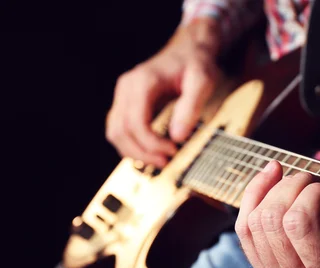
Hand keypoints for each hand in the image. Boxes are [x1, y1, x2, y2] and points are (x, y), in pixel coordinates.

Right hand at [106, 19, 220, 166]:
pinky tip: (152, 151)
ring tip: (160, 160)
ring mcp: (123, 96)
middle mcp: (127, 88)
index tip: (173, 150)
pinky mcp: (126, 103)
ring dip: (134, 152)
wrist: (189, 51)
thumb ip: (191, 107)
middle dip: (142, 152)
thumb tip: (177, 136)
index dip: (151, 143)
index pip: (135, 122)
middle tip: (167, 161)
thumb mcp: (203, 81)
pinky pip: (119, 129)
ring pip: (115, 133)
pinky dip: (132, 145)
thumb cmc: (196, 64)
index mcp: (142, 82)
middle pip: (120, 131)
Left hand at [236, 161, 319, 267]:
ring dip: (277, 188)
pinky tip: (272, 172)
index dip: (315, 192)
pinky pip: (245, 228)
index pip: (300, 223)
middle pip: (273, 219)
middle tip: (318, 182)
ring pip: (255, 221)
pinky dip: (255, 193)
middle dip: (294, 185)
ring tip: (301, 181)